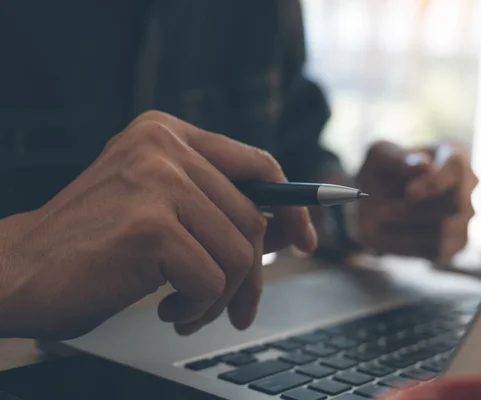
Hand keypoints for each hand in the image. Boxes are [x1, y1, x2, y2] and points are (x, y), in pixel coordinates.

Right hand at [0, 111, 316, 339]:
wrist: (17, 271)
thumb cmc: (95, 246)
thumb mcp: (159, 209)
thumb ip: (216, 206)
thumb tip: (286, 229)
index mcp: (167, 134)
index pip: (260, 164)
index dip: (293, 205)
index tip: (306, 241)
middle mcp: (163, 146)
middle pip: (253, 218)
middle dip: (251, 275)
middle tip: (236, 309)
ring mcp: (156, 181)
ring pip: (239, 253)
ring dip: (219, 296)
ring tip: (188, 309)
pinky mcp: (149, 225)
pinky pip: (211, 279)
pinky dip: (196, 307)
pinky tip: (165, 310)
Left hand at [355, 140, 476, 260]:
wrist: (370, 204)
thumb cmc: (379, 174)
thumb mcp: (378, 157)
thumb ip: (398, 158)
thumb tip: (425, 166)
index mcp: (453, 153)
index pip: (457, 167)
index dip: (434, 183)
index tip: (409, 192)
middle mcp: (468, 184)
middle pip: (453, 203)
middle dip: (413, 209)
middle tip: (383, 208)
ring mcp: (465, 215)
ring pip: (444, 230)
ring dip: (406, 227)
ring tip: (385, 216)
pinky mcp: (456, 243)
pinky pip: (438, 249)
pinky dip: (409, 242)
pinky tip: (396, 231)